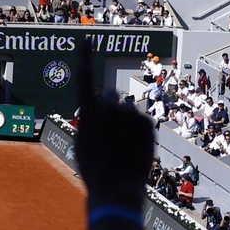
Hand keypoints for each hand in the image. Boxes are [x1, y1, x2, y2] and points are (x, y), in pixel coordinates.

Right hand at [73, 39, 153, 215]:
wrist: (116, 190)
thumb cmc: (95, 171)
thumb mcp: (83, 143)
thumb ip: (91, 119)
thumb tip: (106, 104)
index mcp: (87, 112)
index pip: (85, 77)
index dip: (85, 57)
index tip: (88, 40)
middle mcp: (108, 108)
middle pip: (110, 98)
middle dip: (111, 111)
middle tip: (110, 138)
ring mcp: (129, 115)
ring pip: (127, 111)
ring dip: (126, 125)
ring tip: (122, 149)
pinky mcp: (146, 122)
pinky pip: (141, 120)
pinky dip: (139, 132)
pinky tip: (134, 149)